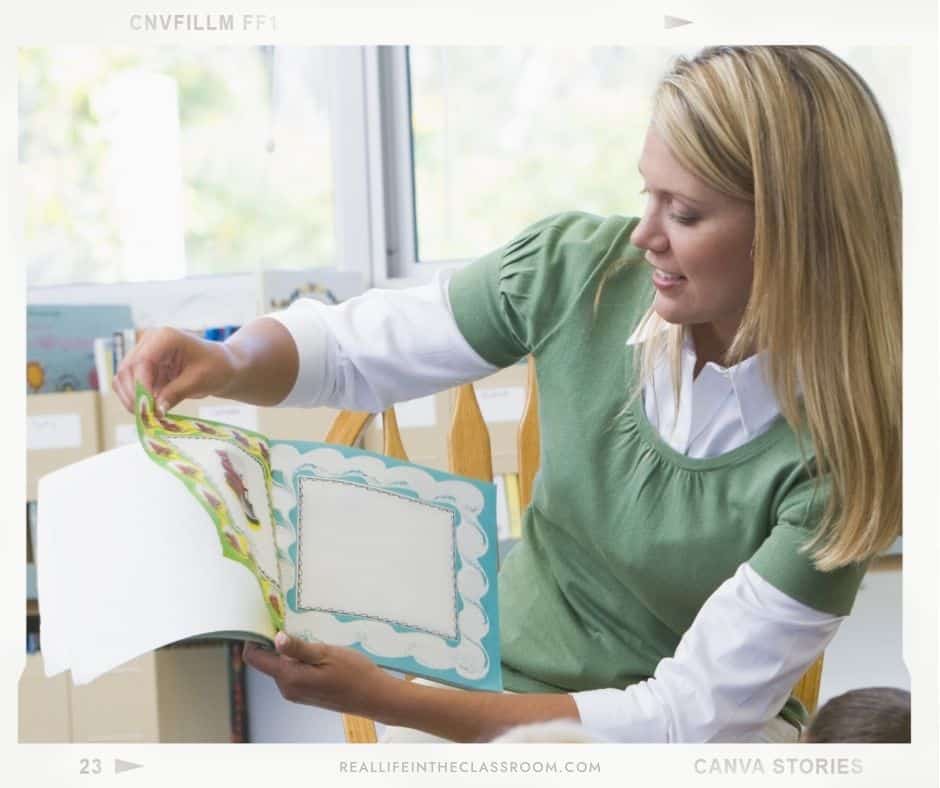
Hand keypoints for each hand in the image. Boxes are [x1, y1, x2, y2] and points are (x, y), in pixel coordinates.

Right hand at [111, 326, 239, 414]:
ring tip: (147, 416)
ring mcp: (144, 354)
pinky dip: (134, 398)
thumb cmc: (216, 367)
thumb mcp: (199, 381)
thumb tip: (155, 410)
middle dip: (133, 395)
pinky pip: (129, 384)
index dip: (142, 386)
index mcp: (165, 337)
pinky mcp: (143, 368)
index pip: (142, 361)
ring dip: (131, 398)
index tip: (149, 407)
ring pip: (123, 377)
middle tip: (145, 417)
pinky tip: (147, 411)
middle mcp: (149, 342)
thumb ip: (176, 393)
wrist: (222, 365)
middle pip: (127, 369)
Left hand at [243, 633, 394, 717]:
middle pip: (267, 660)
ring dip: (288, 649)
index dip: (254, 637)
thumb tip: (276, 637)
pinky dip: (298, 658)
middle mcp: (286, 688)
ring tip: (307, 633)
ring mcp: (295, 692)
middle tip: (291, 620)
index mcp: (288, 677)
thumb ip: (299, 648)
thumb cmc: (353, 672)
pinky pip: (292, 671)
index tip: (266, 619)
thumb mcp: (326, 654)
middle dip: (274, 640)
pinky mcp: (305, 693)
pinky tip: (316, 649)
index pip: (254, 658)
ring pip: (281, 665)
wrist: (373, 696)